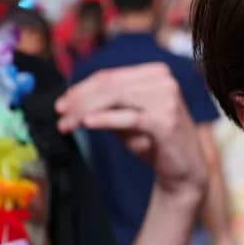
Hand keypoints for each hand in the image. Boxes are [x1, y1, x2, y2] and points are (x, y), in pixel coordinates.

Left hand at [55, 62, 207, 197]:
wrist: (183, 170)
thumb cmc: (154, 142)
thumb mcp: (126, 119)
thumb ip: (105, 106)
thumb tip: (70, 101)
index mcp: (155, 73)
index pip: (109, 76)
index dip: (81, 89)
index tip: (61, 103)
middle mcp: (163, 81)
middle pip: (109, 85)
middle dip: (79, 100)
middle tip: (60, 115)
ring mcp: (167, 100)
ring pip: (115, 98)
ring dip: (85, 111)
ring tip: (67, 125)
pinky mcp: (166, 121)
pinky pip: (128, 117)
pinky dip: (105, 119)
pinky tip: (87, 123)